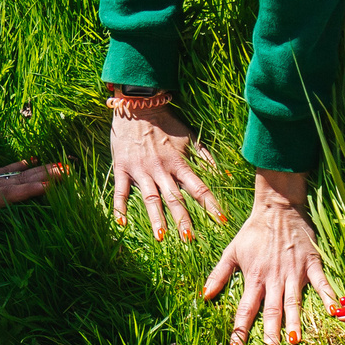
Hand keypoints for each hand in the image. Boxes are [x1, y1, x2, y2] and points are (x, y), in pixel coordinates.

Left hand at [0, 159, 62, 258]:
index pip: (6, 196)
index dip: (27, 192)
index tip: (48, 187)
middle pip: (18, 182)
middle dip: (43, 178)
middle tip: (67, 172)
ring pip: (15, 175)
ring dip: (38, 171)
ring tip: (59, 166)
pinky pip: (2, 172)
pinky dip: (18, 167)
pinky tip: (31, 162)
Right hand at [110, 99, 223, 242]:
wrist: (138, 106)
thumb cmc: (166, 124)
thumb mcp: (189, 137)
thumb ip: (205, 157)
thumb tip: (224, 174)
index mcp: (179, 163)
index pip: (199, 188)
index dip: (211, 205)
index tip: (221, 221)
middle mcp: (161, 169)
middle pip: (174, 198)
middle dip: (183, 219)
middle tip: (190, 239)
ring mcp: (141, 170)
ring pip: (150, 198)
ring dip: (156, 218)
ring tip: (161, 237)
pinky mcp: (123, 168)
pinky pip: (121, 191)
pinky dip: (120, 207)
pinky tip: (121, 224)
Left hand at [205, 170, 335, 344]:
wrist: (278, 208)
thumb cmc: (253, 231)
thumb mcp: (231, 251)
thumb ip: (219, 275)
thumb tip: (204, 295)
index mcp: (254, 278)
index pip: (245, 310)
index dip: (240, 331)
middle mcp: (273, 279)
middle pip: (271, 310)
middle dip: (270, 333)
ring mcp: (293, 272)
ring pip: (293, 301)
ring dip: (294, 321)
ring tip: (294, 341)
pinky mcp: (311, 264)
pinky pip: (321, 283)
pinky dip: (328, 296)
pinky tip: (334, 312)